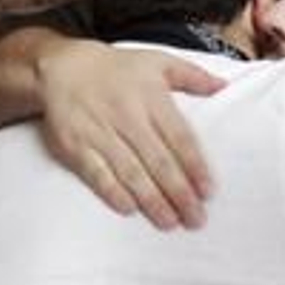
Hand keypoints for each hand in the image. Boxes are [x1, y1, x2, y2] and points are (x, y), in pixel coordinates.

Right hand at [33, 38, 223, 229]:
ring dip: (152, 200)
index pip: (179, 138)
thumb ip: (192, 75)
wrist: (61, 66)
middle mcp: (127, 117)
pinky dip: (112, 192)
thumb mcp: (157, 61)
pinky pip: (96, 173)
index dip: (195, 166)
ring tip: (169, 222)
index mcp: (152, 99)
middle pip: (159, 161)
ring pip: (131, 172)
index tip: (208, 191)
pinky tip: (129, 209)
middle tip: (196, 219)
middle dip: (179, 193)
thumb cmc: (116, 68)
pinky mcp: (76, 145)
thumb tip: (223, 85)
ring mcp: (100, 132)